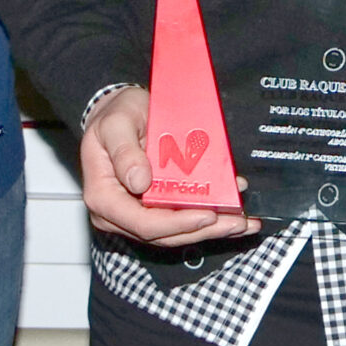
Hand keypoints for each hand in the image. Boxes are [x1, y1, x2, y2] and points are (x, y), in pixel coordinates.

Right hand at [79, 84, 257, 246]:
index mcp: (103, 197)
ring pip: (175, 232)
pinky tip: (232, 215)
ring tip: (242, 223)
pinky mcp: (152, 209)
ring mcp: (135, 214)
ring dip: (211, 230)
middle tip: (236, 223)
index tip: (207, 215)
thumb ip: (124, 152)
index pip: (143, 223)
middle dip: (203, 230)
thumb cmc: (114, 116)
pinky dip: (206, 219)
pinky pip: (179, 220)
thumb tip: (139, 183)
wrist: (117, 112)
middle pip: (164, 234)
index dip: (178, 223)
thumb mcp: (116, 124)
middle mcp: (118, 213)